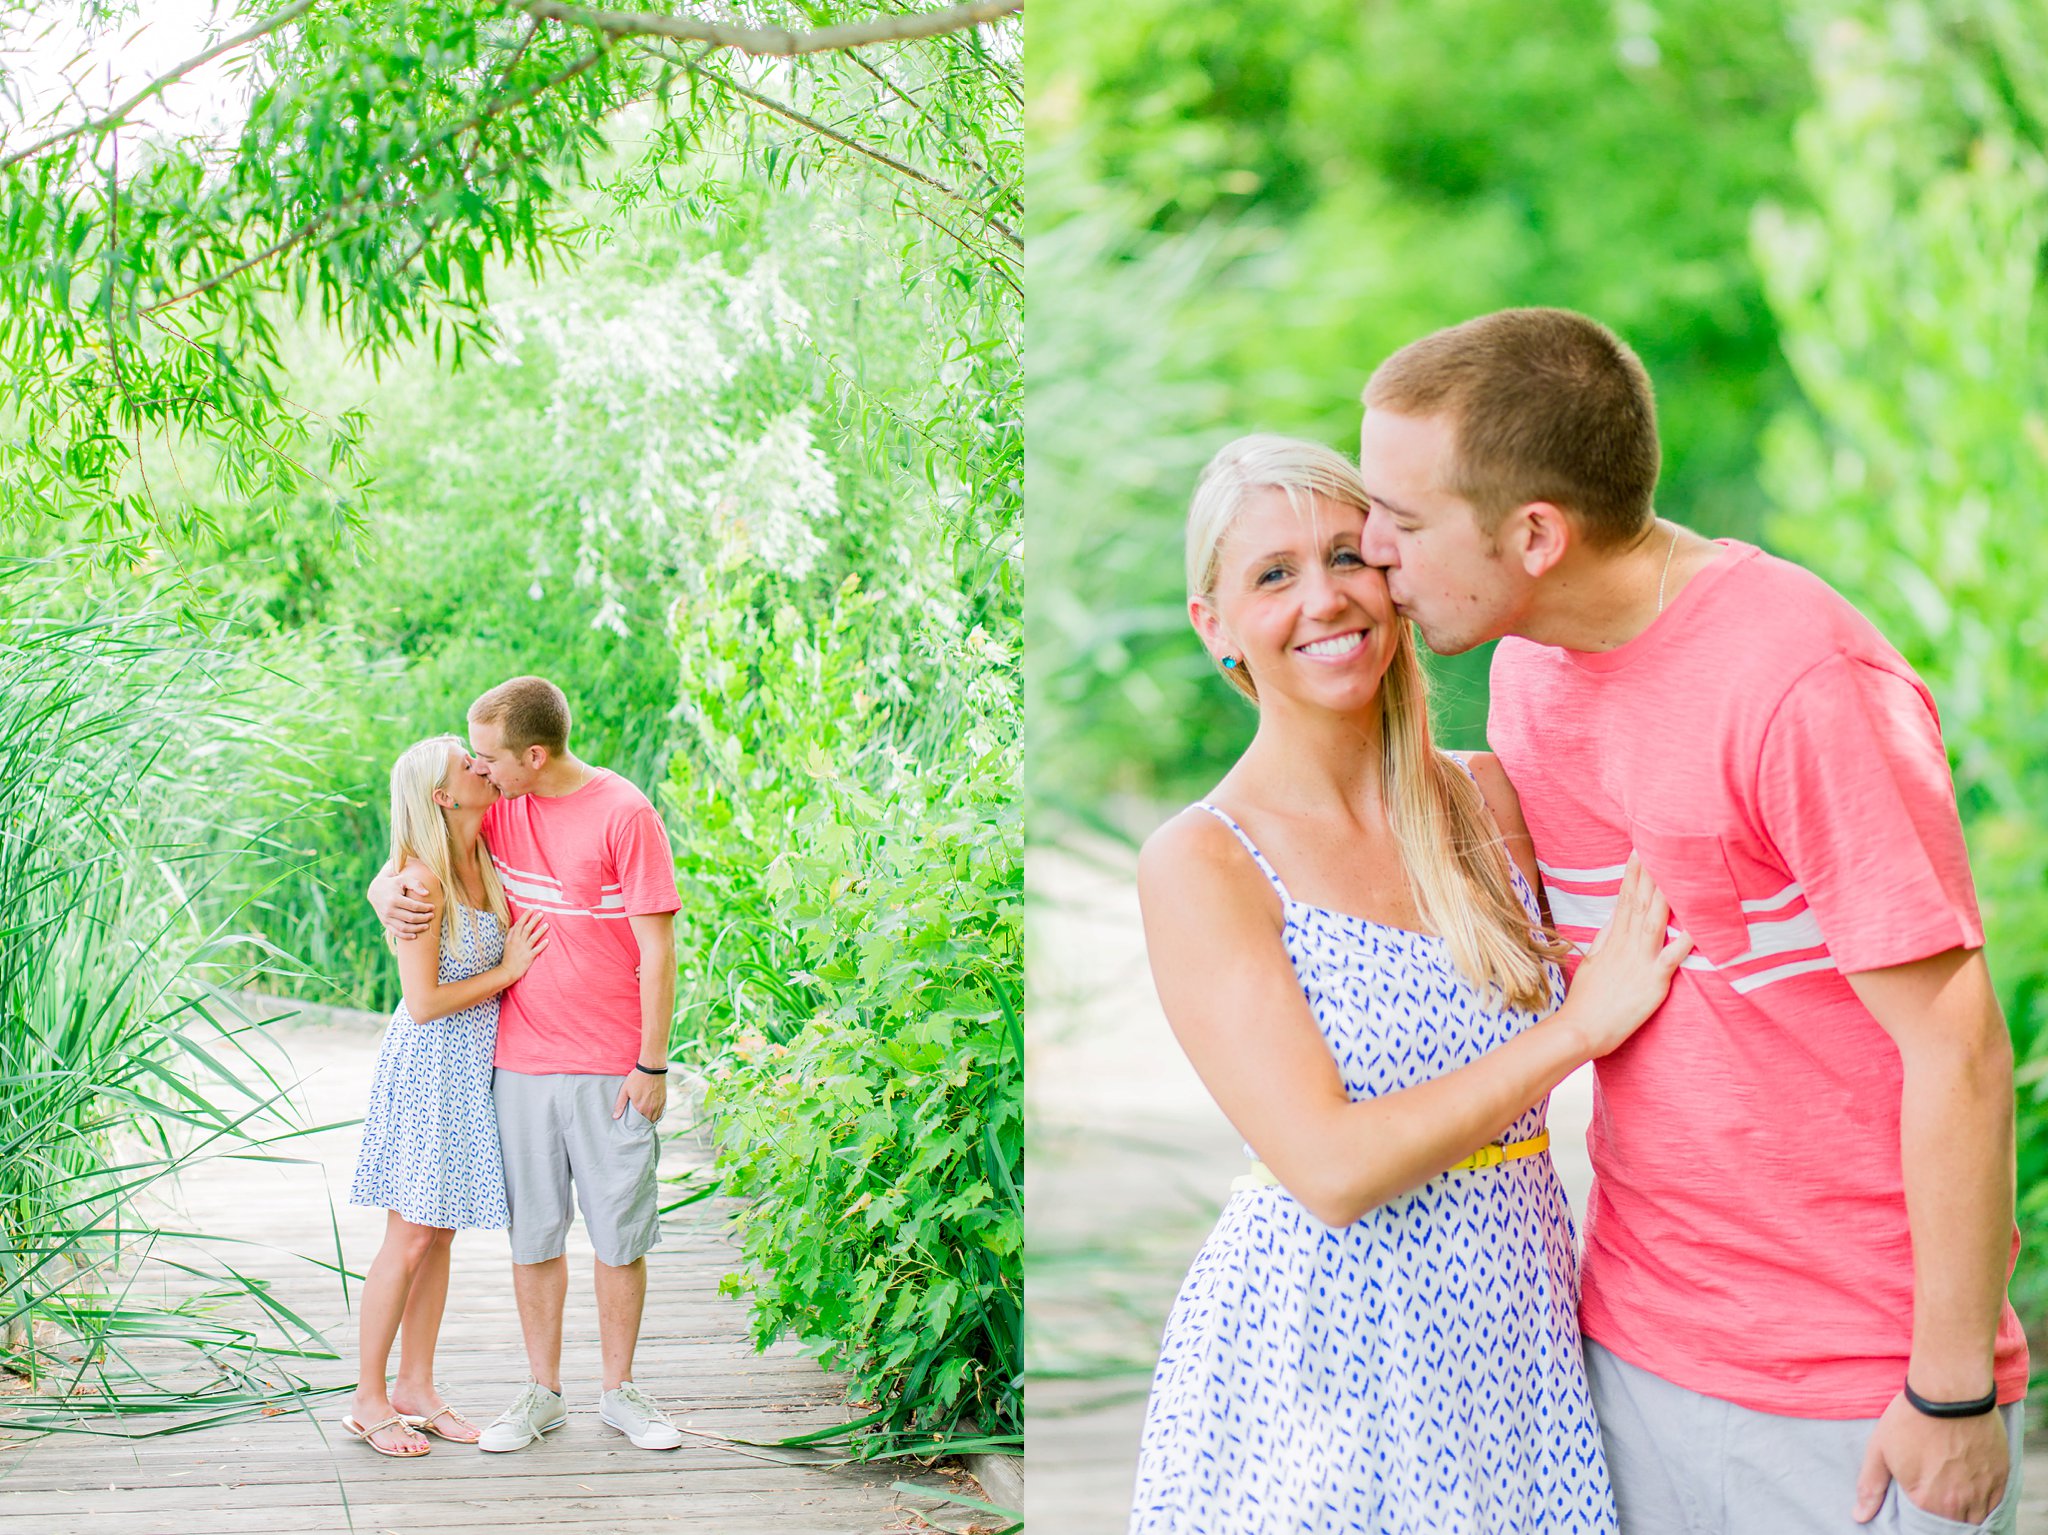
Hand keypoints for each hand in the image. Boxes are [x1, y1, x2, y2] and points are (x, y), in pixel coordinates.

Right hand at [373, 869, 435, 941]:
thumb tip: (427, 893)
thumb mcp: (404, 880)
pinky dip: (405, 936)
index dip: (425, 908)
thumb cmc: (393, 883)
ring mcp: (386, 918)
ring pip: (404, 928)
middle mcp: (389, 910)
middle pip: (410, 918)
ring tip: (427, 926)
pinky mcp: (385, 922)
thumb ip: (416, 884)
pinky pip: (396, 932)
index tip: (433, 907)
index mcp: (394, 899)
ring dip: (417, 928)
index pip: (414, 906)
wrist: (375, 890)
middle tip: (432, 916)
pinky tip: (415, 935)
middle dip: (423, 918)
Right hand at [500, 909, 549, 978]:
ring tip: (547, 924)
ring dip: (540, 931)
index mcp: (513, 938)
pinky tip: (547, 940)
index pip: (519, 924)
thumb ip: (511, 934)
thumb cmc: (508, 957)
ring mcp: (524, 950)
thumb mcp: (506, 944)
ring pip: (533, 938)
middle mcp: (518, 943)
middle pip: (527, 929)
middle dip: (534, 920)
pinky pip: (536, 950)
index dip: (525, 916)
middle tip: (541, 913)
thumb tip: (516, 924)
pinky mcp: (528, 957)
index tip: (531, 910)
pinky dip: (542, 945)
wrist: (507, 971)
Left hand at [613, 1068, 666, 1124]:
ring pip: (655, 1119)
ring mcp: (658, 1105)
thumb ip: (620, 1104)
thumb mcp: (625, 1090)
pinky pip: (660, 1113)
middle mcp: (651, 1109)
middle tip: (637, 1124)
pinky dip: (656, 1115)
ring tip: (644, 1120)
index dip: (634, 1125)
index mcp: (640, 1107)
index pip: (637, 1123)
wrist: (652, 1068)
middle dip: (642, 1124)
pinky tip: (652, 1114)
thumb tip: (615, 1117)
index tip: (631, 1125)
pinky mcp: (664, 1100)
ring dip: (650, 1120)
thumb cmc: (637, 1078)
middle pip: (646, 1122)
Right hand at [1558, 854, 1692, 1057]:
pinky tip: (1696, 925)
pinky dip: (1684, 941)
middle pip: (1640, 902)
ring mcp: (1639, 961)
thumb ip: (1603, 939)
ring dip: (1665, 895)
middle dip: (1650, 873)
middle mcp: (1626, 945)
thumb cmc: (1586, 1000)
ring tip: (1674, 871)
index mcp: (1612, 940)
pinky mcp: (1653, 981)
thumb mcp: (1590, 962)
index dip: (1632, 875)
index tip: (1639, 852)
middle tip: (1659, 845)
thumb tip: (1613, 919)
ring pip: (1654, 921)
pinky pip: (1671, 957)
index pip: (1624, 900)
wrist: (1581, 1028)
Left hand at [1855, 1391, 2007, 1523]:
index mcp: (1926, 1501)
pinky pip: (1995, 1504)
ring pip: (1976, 1517)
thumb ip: (1871, 1486)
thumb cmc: (1910, 1418)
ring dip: (1964, 1510)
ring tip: (1951, 1490)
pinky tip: (1972, 1486)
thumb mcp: (1879, 1449)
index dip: (1920, 1513)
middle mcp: (1958, 1503)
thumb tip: (1859, 1517)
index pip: (1924, 1526)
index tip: (1918, 1498)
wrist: (1950, 1391)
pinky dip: (1984, 1501)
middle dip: (1943, 1513)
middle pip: (1952, 1523)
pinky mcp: (2001, 1477)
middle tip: (1935, 1492)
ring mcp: (1982, 1491)